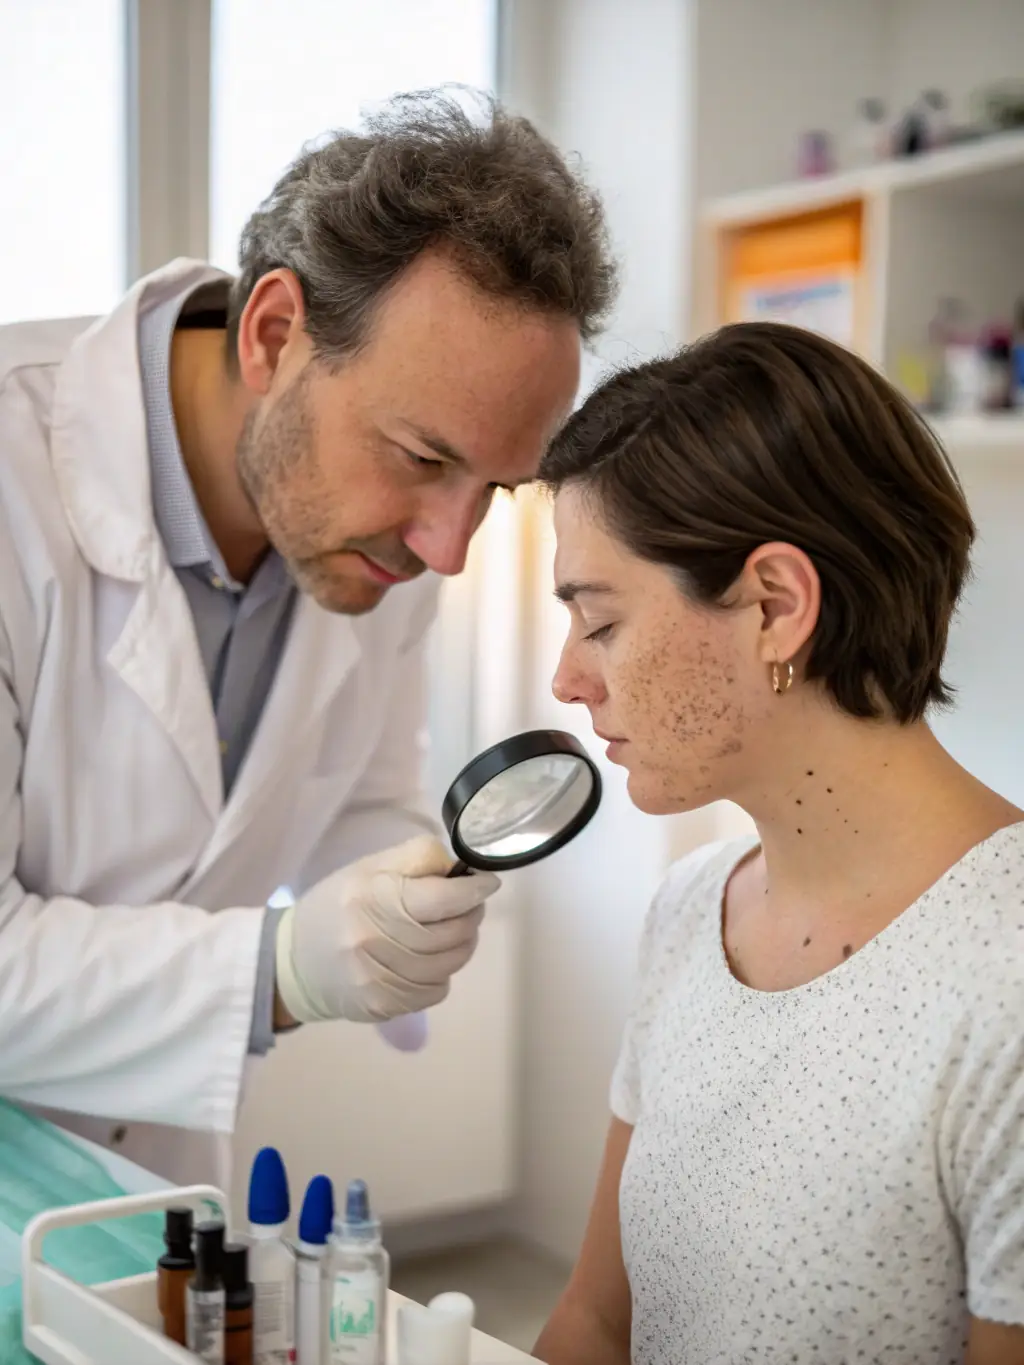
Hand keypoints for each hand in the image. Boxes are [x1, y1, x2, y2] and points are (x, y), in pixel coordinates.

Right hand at [274, 837, 499, 1024]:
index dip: (474, 891)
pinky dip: (441, 973)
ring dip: (461, 945)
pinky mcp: (383, 1006)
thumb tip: (458, 868)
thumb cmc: (337, 906)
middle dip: (471, 915)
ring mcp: (378, 979)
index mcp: (371, 898)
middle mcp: (374, 941)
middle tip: (469, 905)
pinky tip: (427, 959)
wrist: (293, 962)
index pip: (442, 899)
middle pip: (452, 933)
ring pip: (450, 964)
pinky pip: (436, 991)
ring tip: (451, 930)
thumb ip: (416, 858)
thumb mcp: (368, 868)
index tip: (487, 883)